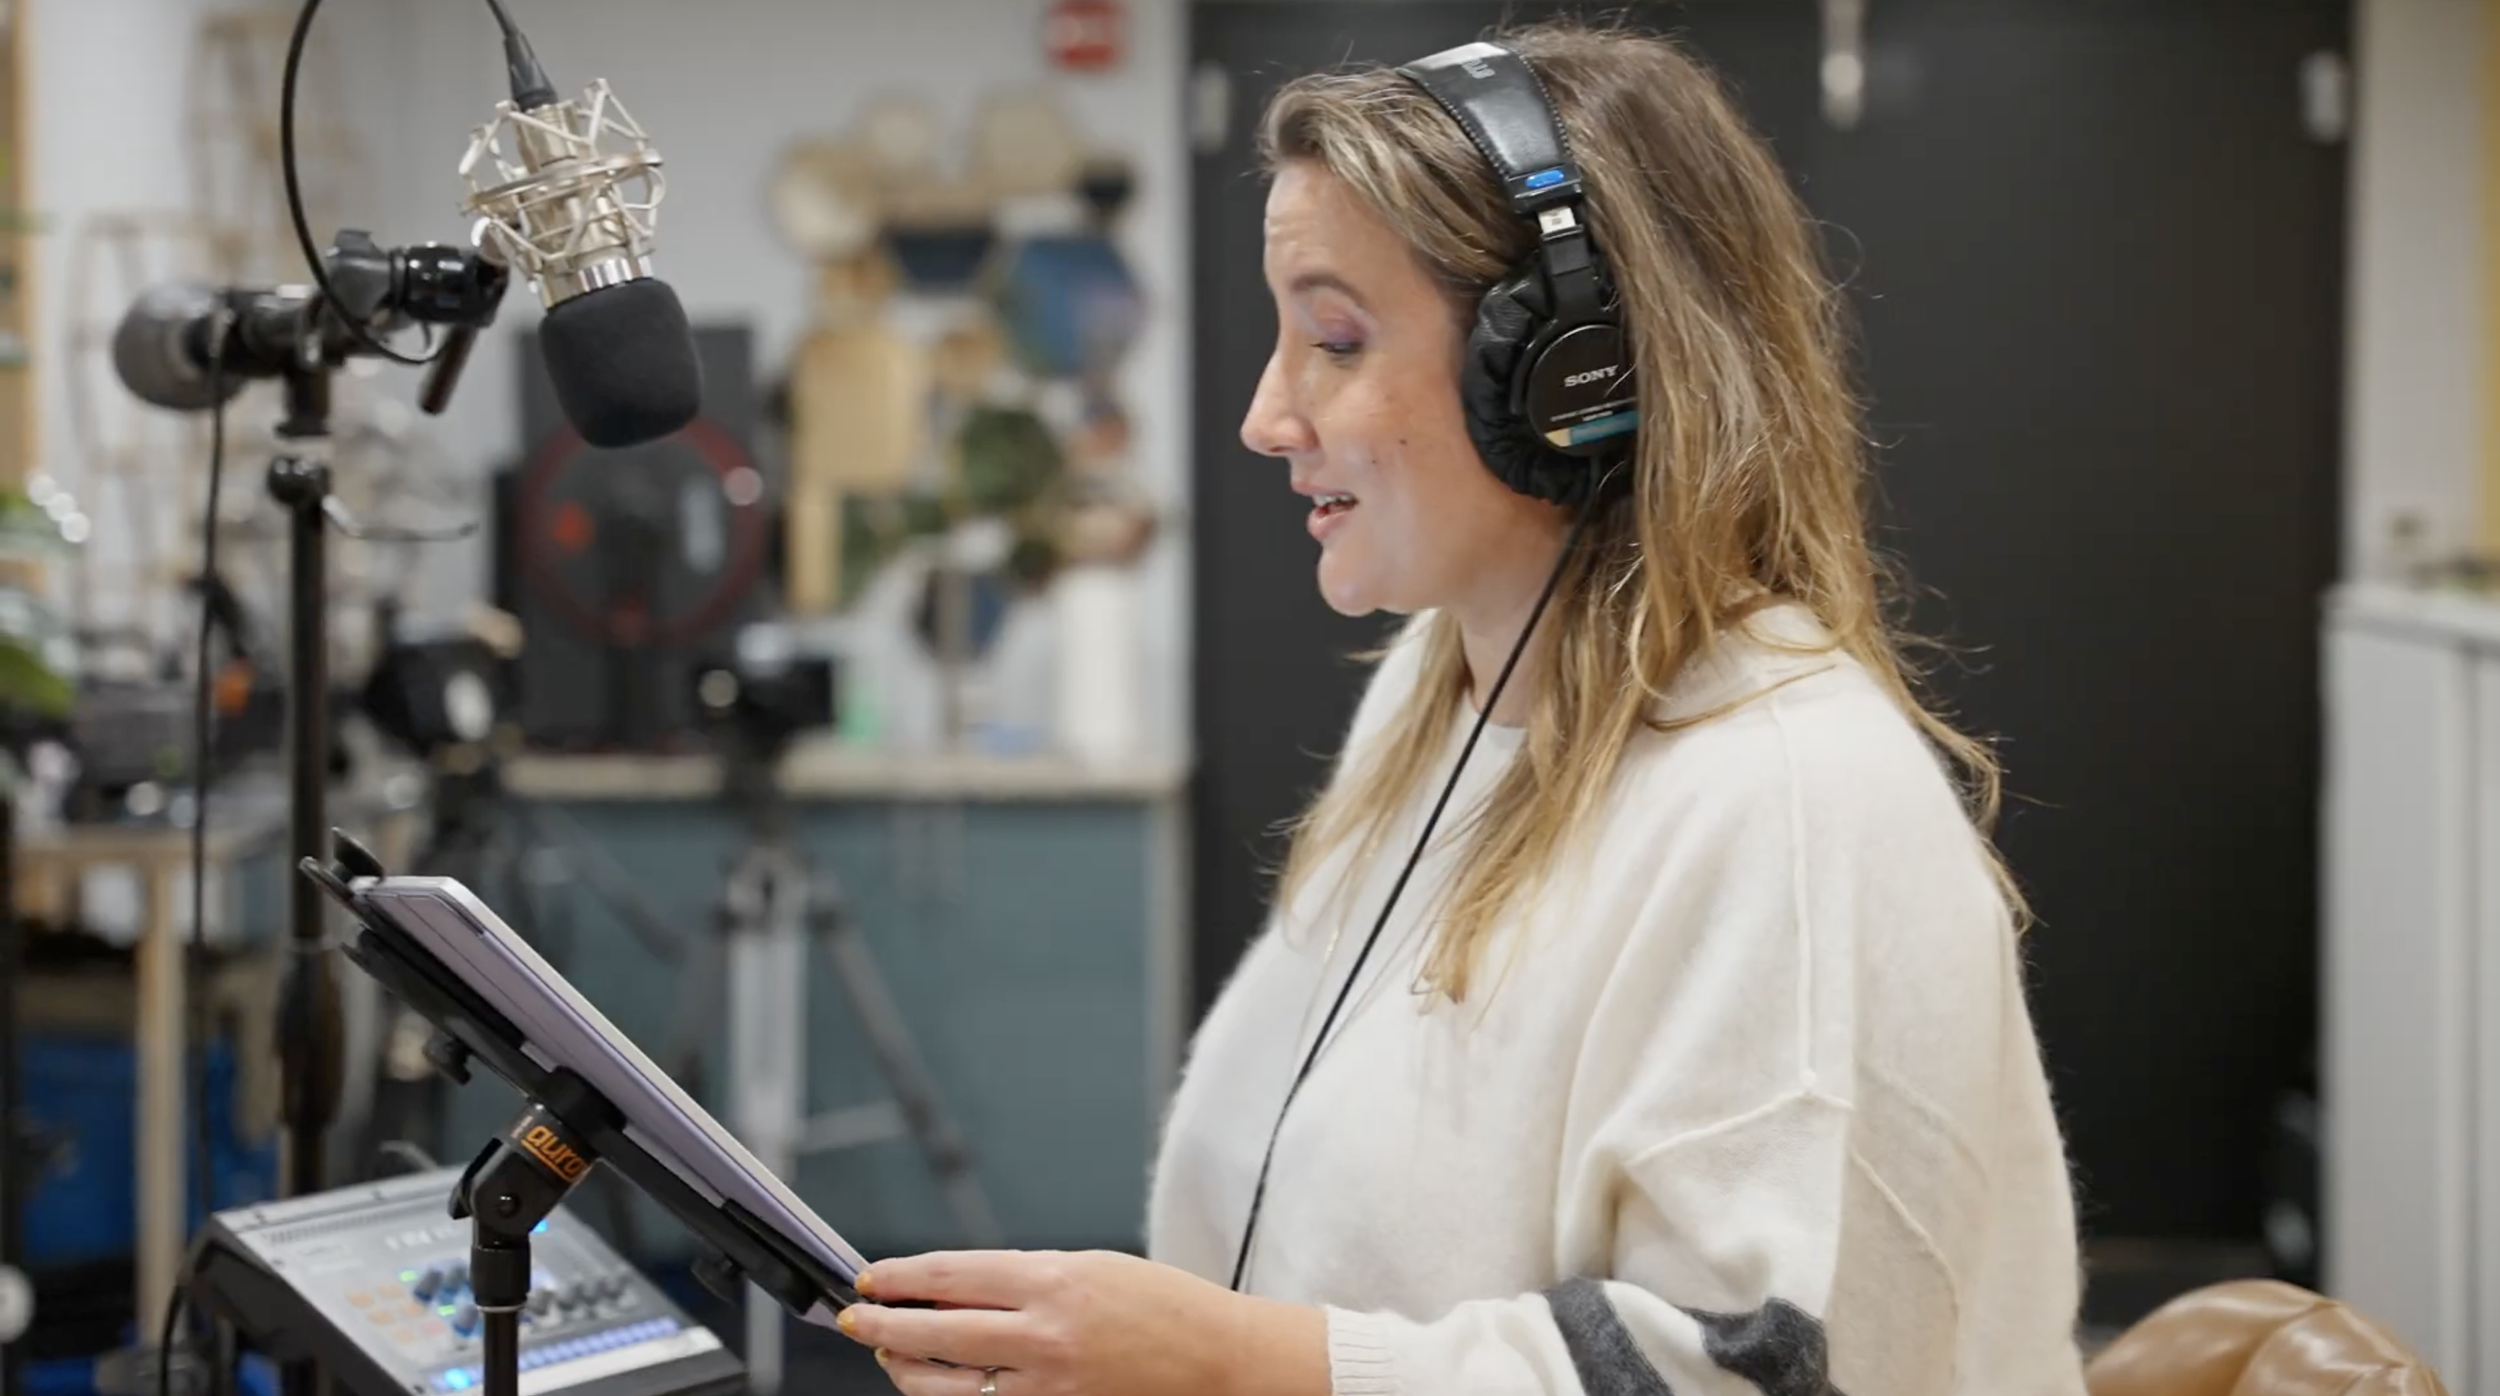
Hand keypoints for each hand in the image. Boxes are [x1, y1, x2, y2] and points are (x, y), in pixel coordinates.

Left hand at [836, 1249, 1327, 1395]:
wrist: (1221, 1363)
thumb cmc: (1164, 1309)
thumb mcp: (1090, 1268)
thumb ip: (1021, 1279)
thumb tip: (951, 1286)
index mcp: (1054, 1281)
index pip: (951, 1274)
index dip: (900, 1276)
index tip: (871, 1277)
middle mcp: (1044, 1335)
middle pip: (933, 1330)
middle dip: (882, 1323)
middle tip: (854, 1318)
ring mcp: (1047, 1387)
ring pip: (944, 1385)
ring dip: (905, 1369)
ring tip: (890, 1354)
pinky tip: (936, 1389)